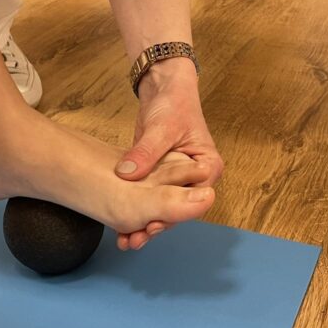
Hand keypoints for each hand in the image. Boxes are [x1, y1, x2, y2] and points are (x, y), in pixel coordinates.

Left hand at [114, 58, 222, 249]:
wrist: (163, 87)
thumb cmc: (173, 103)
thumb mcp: (161, 128)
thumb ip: (146, 152)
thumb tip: (127, 174)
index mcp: (207, 167)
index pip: (194, 200)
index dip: (173, 215)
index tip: (152, 225)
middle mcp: (194, 178)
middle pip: (177, 209)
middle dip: (156, 224)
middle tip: (134, 239)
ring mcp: (175, 178)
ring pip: (161, 206)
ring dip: (144, 222)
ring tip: (125, 240)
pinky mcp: (157, 176)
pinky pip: (148, 197)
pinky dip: (136, 210)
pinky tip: (120, 225)